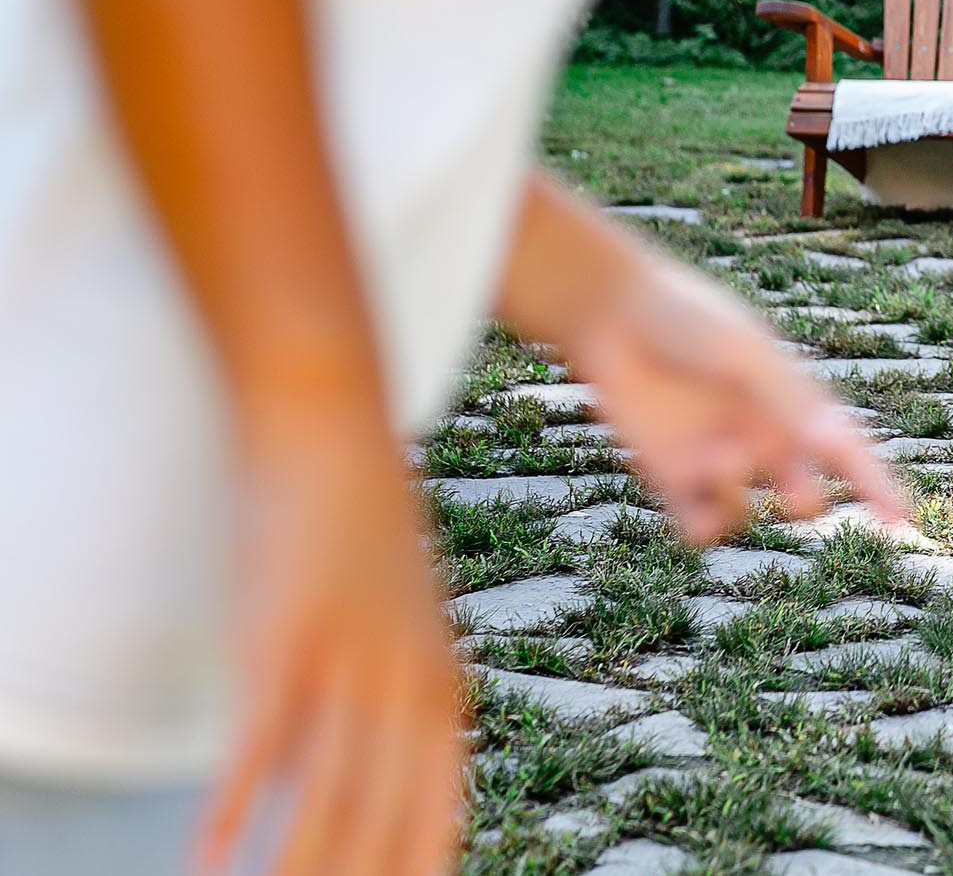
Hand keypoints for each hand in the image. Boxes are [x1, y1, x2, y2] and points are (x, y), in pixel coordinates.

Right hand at [203, 412, 463, 875]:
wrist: (332, 423)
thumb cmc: (357, 533)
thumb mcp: (395, 628)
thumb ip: (381, 711)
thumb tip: (349, 787)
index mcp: (443, 690)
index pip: (436, 818)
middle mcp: (409, 686)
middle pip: (383, 828)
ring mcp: (350, 664)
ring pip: (328, 804)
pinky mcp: (286, 640)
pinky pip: (262, 749)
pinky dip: (235, 816)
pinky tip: (208, 864)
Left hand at [559, 258, 907, 542]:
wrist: (609, 311)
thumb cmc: (686, 320)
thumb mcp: (743, 355)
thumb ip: (786, 400)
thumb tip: (835, 442)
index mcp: (791, 404)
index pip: (847, 451)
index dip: (877, 485)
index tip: (901, 519)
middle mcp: (760, 437)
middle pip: (804, 496)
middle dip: (806, 502)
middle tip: (797, 494)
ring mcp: (715, 459)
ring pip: (748, 513)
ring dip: (738, 498)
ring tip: (712, 459)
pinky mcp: (670, 477)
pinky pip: (700, 528)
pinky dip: (705, 530)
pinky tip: (696, 513)